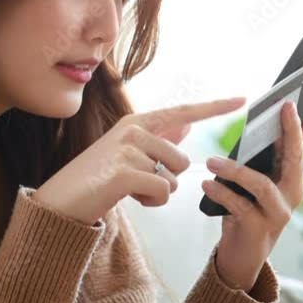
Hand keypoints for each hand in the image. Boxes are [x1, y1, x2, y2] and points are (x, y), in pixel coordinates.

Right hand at [34, 97, 247, 225]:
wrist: (60, 202)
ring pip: (173, 178)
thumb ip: (158, 140)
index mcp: (135, 123)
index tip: (242, 99)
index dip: (213, 107)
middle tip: (138, 184)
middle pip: (181, 159)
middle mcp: (132, 130)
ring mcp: (128, 149)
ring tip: (130, 191)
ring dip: (158, 192)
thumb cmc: (95, 180)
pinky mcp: (125, 172)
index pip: (182, 111)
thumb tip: (187, 123)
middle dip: (167, 180)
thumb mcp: (126, 154)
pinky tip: (129, 199)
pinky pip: (162, 192)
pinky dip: (151, 203)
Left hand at [201, 102, 302, 291]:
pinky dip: (222, 192)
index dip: (297, 128)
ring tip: (211, 161)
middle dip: (286, 135)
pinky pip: (240, 205)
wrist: (242, 257)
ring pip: (261, 185)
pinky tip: (206, 183)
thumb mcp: (256, 185)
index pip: (297, 150)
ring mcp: (278, 214)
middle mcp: (292, 196)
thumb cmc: (246, 212)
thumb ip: (261, 161)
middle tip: (276, 112)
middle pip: (292, 161)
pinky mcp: (258, 228)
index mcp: (292, 181)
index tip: (291, 104)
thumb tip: (261, 128)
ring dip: (234, 170)